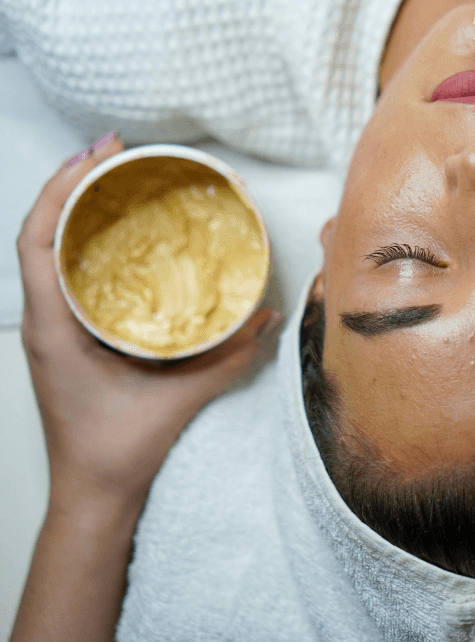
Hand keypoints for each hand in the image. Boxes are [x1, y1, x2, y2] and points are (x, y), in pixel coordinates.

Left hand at [17, 134, 283, 510]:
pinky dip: (83, 244)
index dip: (61, 189)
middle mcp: (42, 321)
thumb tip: (266, 316)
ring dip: (74, 210)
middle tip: (114, 152)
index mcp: (53, 327)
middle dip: (70, 184)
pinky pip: (65, 276)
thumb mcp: (180, 399)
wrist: (91, 494)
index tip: (97, 155)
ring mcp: (50, 329)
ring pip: (47, 252)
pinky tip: (116, 236)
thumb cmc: (117, 452)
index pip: (37, 240)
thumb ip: (228, 357)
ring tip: (112, 180)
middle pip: (39, 233)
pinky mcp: (64, 338)